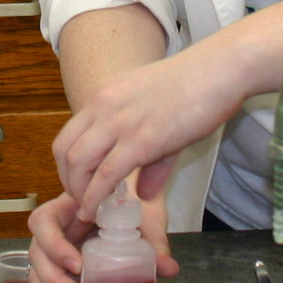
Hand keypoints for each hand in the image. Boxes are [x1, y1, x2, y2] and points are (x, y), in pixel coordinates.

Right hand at [26, 188, 178, 282]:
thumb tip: (168, 268)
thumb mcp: (140, 216)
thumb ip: (152, 238)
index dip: (54, 245)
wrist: (127, 205)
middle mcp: (52, 230)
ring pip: (37, 276)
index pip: (43, 222)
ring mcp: (52, 252)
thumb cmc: (128, 205)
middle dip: (55, 282)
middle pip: (37, 255)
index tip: (79, 266)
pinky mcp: (58, 270)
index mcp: (65, 209)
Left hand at [52, 37, 250, 216]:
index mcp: (105, 97)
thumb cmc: (196, 87)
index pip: (68, 134)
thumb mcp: (161, 117)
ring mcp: (120, 122)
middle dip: (67, 181)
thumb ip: (151, 159)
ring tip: (88, 211)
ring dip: (78, 192)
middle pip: (64, 150)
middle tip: (81, 202)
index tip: (79, 185)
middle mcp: (104, 107)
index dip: (67, 165)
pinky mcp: (141, 140)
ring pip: (79, 163)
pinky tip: (97, 212)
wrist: (218, 70)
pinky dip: (95, 197)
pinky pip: (106, 175)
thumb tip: (144, 193)